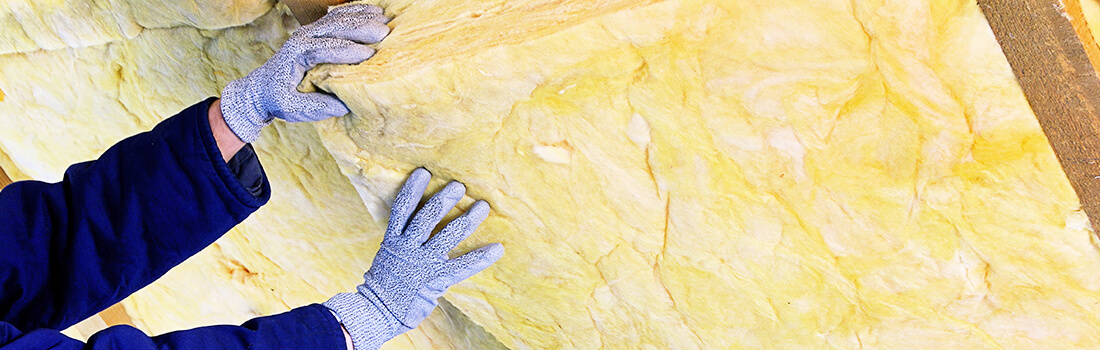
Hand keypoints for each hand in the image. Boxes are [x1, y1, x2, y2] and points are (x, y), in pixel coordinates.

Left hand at [220, 3, 389, 142]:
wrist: (262, 86)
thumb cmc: (278, 99)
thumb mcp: (291, 109)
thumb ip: (315, 107)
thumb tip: (342, 105)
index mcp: (297, 54)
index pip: (324, 49)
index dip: (347, 51)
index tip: (369, 55)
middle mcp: (303, 37)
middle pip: (334, 27)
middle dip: (360, 28)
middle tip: (384, 32)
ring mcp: (309, 30)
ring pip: (338, 18)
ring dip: (362, 17)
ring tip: (385, 20)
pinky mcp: (316, 29)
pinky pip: (338, 16)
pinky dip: (357, 11)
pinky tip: (375, 11)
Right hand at [325, 168, 504, 349]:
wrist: (379, 311)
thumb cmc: (386, 282)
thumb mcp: (389, 254)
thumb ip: (404, 237)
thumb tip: (418, 217)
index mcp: (393, 240)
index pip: (402, 209)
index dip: (412, 189)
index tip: (423, 172)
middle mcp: (407, 247)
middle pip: (426, 217)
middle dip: (444, 200)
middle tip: (460, 185)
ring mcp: (422, 263)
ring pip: (447, 235)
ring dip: (467, 220)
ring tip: (482, 206)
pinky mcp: (435, 279)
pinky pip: (462, 266)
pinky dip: (481, 257)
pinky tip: (497, 248)